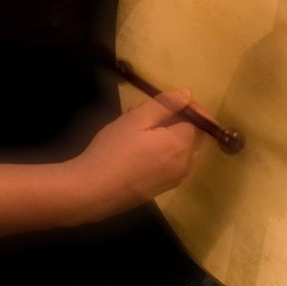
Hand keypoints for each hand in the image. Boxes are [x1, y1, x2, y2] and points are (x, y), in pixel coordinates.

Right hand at [75, 90, 201, 214]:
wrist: (92, 191)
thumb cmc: (113, 150)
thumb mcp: (137, 119)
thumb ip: (165, 105)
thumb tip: (187, 94)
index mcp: (182, 145)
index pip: (195, 120)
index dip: (182, 107)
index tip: (162, 101)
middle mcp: (185, 165)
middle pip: (189, 135)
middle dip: (172, 120)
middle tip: (143, 112)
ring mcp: (174, 180)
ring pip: (178, 149)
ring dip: (163, 135)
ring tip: (134, 127)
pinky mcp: (161, 189)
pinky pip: (169, 164)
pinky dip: (159, 151)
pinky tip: (134, 148)